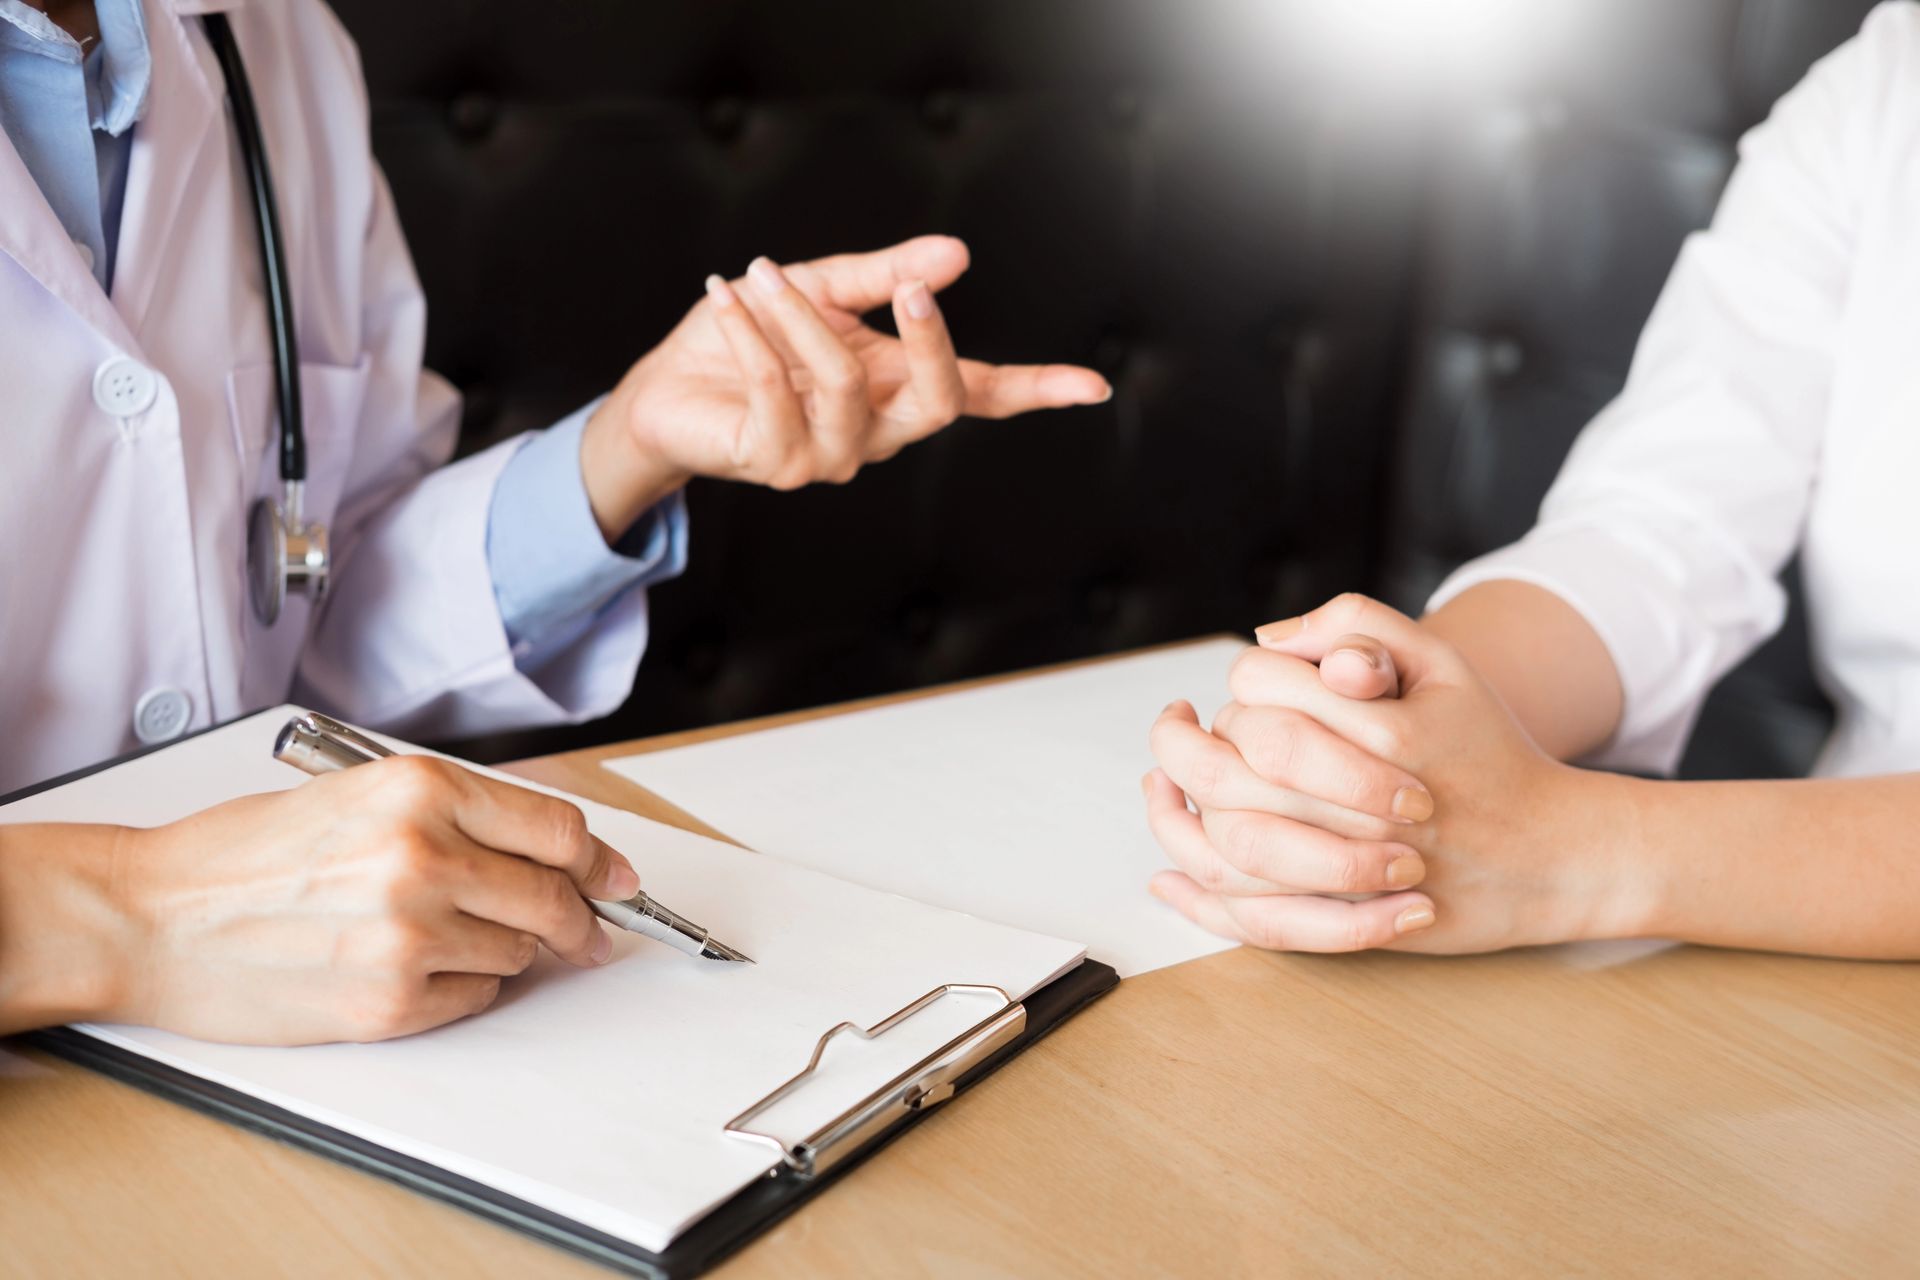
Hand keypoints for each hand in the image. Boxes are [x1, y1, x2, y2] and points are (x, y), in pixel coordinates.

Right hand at [109, 757, 638, 1044]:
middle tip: (586, 934)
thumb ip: (457, 816)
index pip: (559, 829)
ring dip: (503, 952)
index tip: (617, 880)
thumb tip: (553, 853)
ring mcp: (408, 933)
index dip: (599, 862)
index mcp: (419, 790)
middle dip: (579, 921)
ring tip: (437, 937)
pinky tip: (410, 969)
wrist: (149, 917)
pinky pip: (473, 1000)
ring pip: (517, 953)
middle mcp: (423, 856)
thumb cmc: (240, 856)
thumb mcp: (357, 796)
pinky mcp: (388, 1001)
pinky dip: (461, 990)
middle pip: (553, 897)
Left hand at [578, 235, 1111, 537]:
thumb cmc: (751, 338)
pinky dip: (749, 335)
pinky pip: (773, 393)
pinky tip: (725, 296)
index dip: (1038, 391)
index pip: (982, 395)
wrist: (667, 387)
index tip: (1094, 387)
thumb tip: (956, 254)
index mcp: (899, 389)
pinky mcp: (774, 463)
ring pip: (844, 387)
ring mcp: (829, 458)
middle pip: (938, 404)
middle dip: (929, 341)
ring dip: (801, 320)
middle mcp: (877, 433)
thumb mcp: (823, 289)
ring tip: (761, 273)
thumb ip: (885, 275)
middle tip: (910, 285)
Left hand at [1147, 595, 1643, 953]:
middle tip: (1178, 726)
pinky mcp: (1343, 919)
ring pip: (1226, 839)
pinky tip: (1168, 871)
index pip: (1260, 689)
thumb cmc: (1488, 749)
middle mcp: (1362, 803)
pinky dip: (1195, 895)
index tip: (1244, 686)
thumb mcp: (1443, 661)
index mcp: (1382, 730)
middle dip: (1186, 743)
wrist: (1549, 852)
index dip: (1240, 682)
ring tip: (1165, 786)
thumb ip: (1357, 625)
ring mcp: (1351, 868)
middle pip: (1228, 765)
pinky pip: (1246, 914)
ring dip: (1177, 811)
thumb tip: (1263, 638)